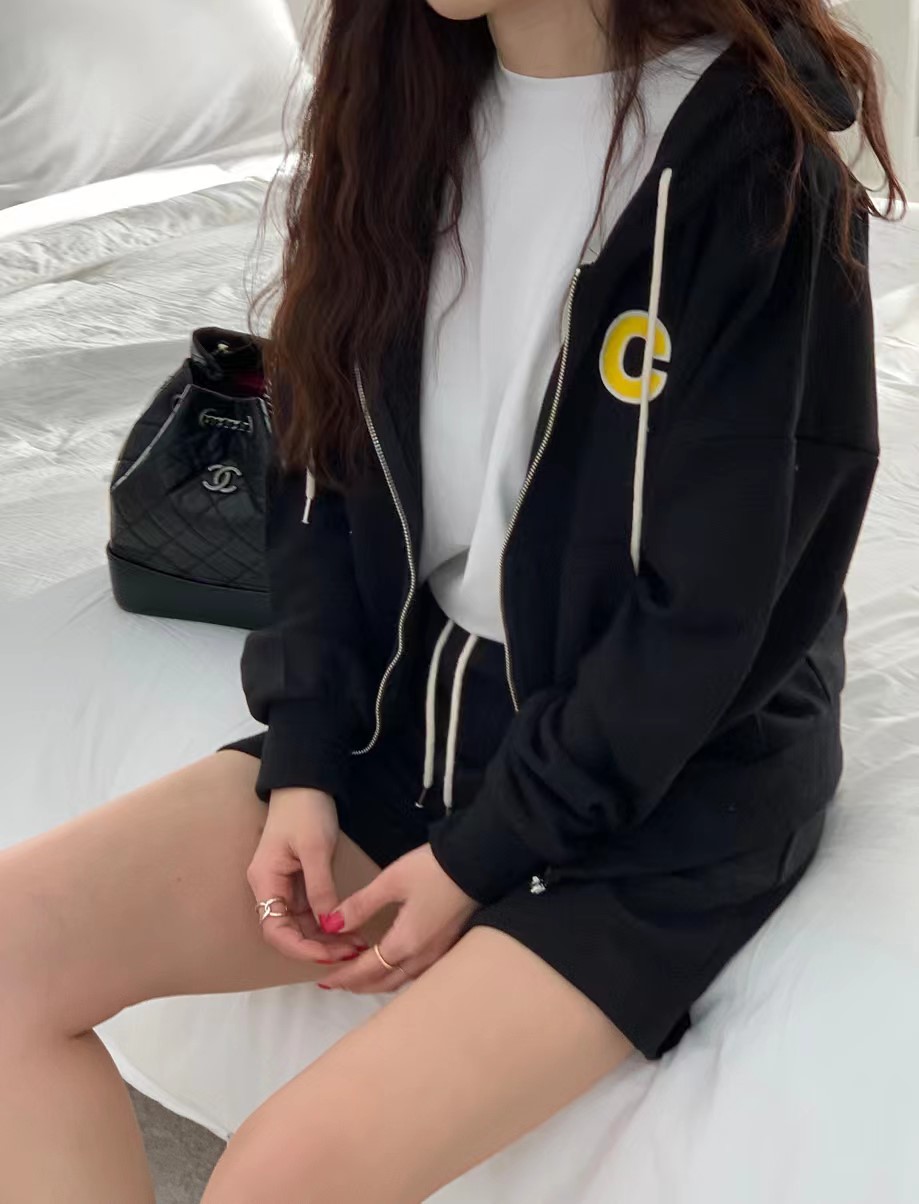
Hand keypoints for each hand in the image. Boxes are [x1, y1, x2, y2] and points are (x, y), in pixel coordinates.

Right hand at [246, 787, 366, 964]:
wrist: (307, 781)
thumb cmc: (306, 809)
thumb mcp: (315, 848)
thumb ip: (320, 887)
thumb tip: (329, 924)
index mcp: (265, 880)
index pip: (275, 930)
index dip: (300, 948)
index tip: (330, 955)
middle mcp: (271, 888)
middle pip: (289, 931)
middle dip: (319, 947)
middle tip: (352, 953)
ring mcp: (285, 885)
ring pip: (303, 924)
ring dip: (328, 938)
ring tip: (358, 945)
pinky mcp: (300, 880)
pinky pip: (312, 910)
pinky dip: (330, 921)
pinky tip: (351, 928)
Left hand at [313, 843, 479, 992]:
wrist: (479, 862)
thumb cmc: (434, 869)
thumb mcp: (392, 881)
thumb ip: (360, 904)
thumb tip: (331, 925)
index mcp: (406, 943)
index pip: (367, 970)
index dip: (344, 976)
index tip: (325, 981)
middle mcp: (423, 957)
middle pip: (385, 982)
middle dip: (359, 985)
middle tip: (338, 982)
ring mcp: (440, 954)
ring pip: (402, 980)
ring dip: (378, 982)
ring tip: (361, 977)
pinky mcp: (450, 946)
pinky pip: (418, 972)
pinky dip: (397, 973)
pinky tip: (394, 963)